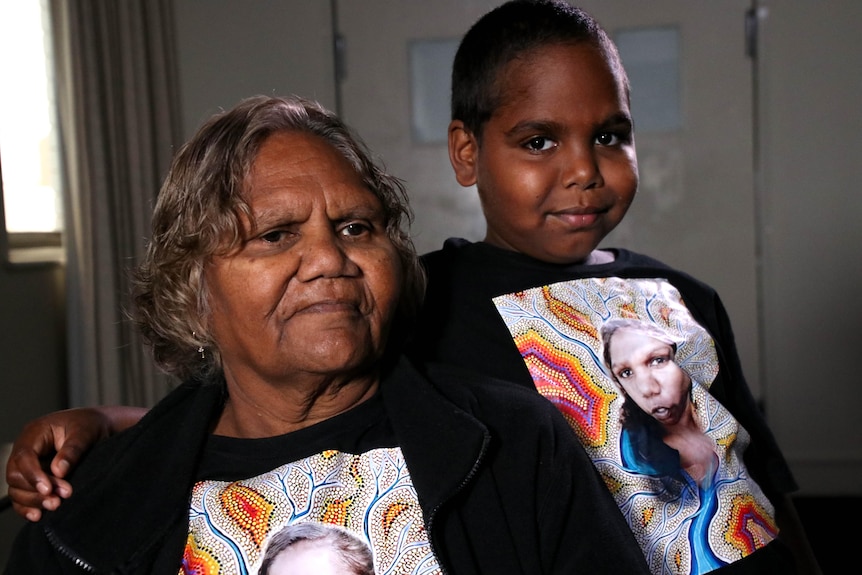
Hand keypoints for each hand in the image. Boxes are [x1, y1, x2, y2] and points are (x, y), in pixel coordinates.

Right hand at [5, 406, 146, 521]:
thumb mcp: (85, 433)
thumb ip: (72, 450)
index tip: (48, 489)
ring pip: (17, 488)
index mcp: (34, 433)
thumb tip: (59, 471)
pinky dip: (28, 506)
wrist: (99, 426)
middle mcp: (27, 449)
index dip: (33, 475)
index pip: (23, 457)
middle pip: (16, 475)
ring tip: (55, 505)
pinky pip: (22, 495)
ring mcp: (29, 465)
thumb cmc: (90, 425)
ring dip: (33, 501)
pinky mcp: (34, 478)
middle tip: (59, 499)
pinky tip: (39, 515)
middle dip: (35, 491)